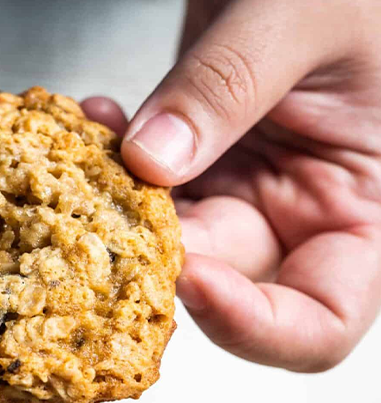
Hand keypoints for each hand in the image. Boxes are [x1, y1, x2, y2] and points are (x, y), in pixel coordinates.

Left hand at [84, 0, 380, 371]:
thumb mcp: (301, 18)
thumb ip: (228, 89)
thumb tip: (150, 160)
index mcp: (361, 204)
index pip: (319, 320)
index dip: (253, 325)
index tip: (191, 279)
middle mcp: (299, 206)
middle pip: (221, 277)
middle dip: (157, 252)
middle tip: (112, 207)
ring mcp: (242, 180)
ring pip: (165, 232)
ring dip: (118, 202)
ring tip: (94, 147)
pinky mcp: (194, 148)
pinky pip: (140, 178)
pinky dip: (112, 154)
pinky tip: (99, 115)